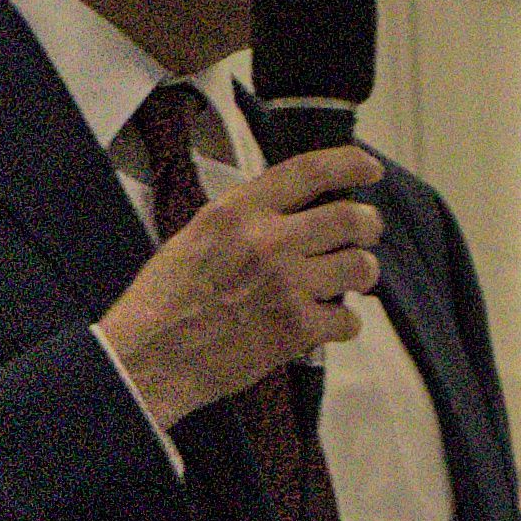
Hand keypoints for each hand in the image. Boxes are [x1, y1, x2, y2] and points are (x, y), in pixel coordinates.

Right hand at [98, 143, 386, 423]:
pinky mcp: (296, 330)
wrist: (150, 357)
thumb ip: (243, 217)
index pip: (310, 171)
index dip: (350, 164)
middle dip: (368, 224)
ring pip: (360, 267)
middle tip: (366, 232)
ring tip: (350, 278)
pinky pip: (349, 320)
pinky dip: (343, 322)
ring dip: (362, 272)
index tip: (369, 168)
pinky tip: (327, 322)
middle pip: (350, 218)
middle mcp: (268, 242)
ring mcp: (287, 286)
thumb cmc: (164, 299)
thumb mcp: (196, 234)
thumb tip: (288, 208)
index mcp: (239, 212)